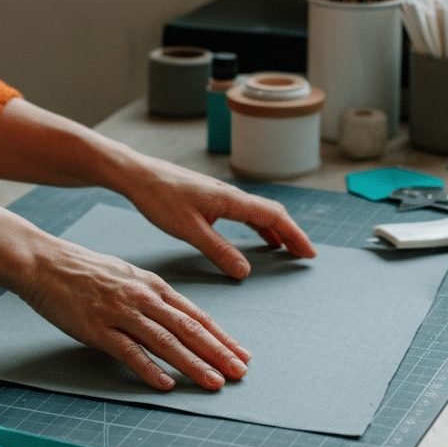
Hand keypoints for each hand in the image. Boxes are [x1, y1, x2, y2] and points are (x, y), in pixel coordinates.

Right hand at [0, 178, 250, 391]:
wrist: (44, 262)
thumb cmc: (85, 270)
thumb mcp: (128, 275)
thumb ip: (153, 296)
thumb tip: (178, 317)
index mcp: (152, 286)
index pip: (195, 315)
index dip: (221, 337)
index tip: (241, 354)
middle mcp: (142, 298)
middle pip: (188, 329)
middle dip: (218, 353)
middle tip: (240, 372)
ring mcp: (120, 313)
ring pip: (165, 342)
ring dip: (193, 364)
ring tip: (214, 382)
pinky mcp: (96, 328)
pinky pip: (128, 351)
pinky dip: (149, 368)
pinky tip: (165, 383)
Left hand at [119, 155, 316, 279]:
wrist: (139, 175)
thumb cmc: (160, 198)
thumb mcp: (189, 230)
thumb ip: (218, 250)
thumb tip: (245, 271)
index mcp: (231, 200)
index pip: (275, 217)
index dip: (295, 235)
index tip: (308, 253)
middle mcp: (232, 195)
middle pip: (273, 213)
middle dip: (291, 234)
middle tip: (304, 255)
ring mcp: (223, 196)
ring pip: (259, 213)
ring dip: (276, 230)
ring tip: (286, 249)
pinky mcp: (212, 199)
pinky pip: (245, 214)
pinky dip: (258, 226)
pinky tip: (258, 237)